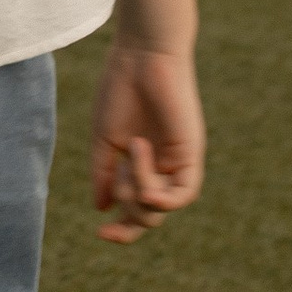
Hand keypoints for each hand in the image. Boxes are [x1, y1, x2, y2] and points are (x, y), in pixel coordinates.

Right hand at [91, 42, 203, 241]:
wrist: (141, 55)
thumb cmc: (120, 89)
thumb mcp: (104, 139)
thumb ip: (104, 174)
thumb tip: (101, 209)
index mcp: (139, 165)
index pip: (135, 210)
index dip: (122, 230)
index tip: (100, 236)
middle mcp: (161, 168)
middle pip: (150, 216)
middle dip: (128, 215)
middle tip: (116, 184)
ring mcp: (177, 163)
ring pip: (163, 207)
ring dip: (140, 197)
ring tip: (128, 161)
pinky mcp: (191, 154)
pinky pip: (182, 194)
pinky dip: (159, 193)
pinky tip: (141, 166)